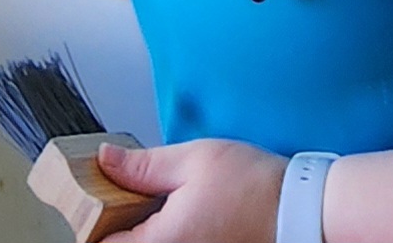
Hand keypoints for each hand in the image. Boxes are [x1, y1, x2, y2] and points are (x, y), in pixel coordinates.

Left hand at [96, 138, 285, 241]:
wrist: (299, 211)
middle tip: (122, 193)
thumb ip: (143, 166)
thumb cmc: (253, 187)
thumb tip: (106, 161)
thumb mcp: (193, 160)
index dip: (93, 218)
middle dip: (118, 223)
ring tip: (150, 202)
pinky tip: (174, 213)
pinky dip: (163, 233)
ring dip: (142, 229)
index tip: (95, 195)